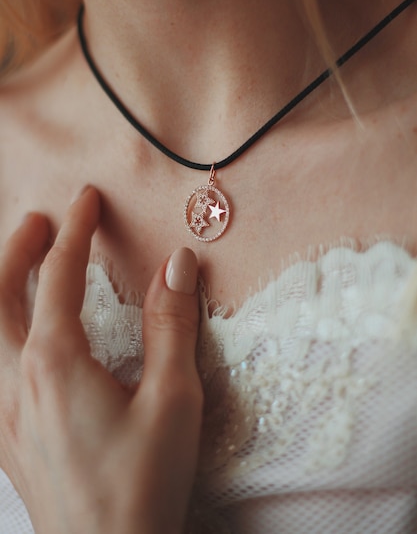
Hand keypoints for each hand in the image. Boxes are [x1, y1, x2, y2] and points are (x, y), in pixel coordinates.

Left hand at [0, 187, 201, 533]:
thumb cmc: (144, 483)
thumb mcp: (172, 399)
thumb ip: (171, 325)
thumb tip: (178, 263)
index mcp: (56, 364)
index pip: (60, 277)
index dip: (75, 232)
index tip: (86, 200)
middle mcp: (17, 382)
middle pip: (1, 296)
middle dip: (18, 250)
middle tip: (38, 222)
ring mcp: (3, 413)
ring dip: (1, 289)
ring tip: (20, 266)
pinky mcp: (6, 439)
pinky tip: (15, 341)